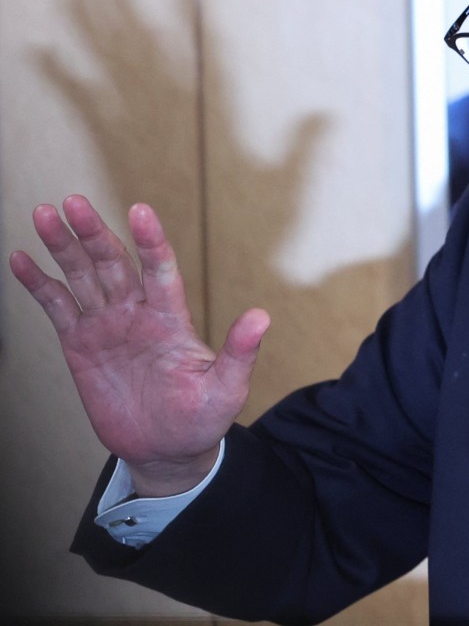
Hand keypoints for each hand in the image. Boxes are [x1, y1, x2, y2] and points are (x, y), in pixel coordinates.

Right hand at [9, 196, 269, 495]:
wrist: (167, 450)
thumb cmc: (202, 418)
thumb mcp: (226, 389)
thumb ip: (239, 353)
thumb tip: (261, 317)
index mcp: (172, 318)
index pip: (160, 271)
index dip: (151, 242)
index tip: (140, 211)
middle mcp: (138, 312)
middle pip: (113, 263)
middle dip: (94, 233)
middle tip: (74, 202)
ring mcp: (107, 325)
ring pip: (82, 276)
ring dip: (63, 246)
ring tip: (44, 213)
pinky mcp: (80, 344)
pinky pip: (57, 307)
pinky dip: (38, 284)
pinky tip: (20, 259)